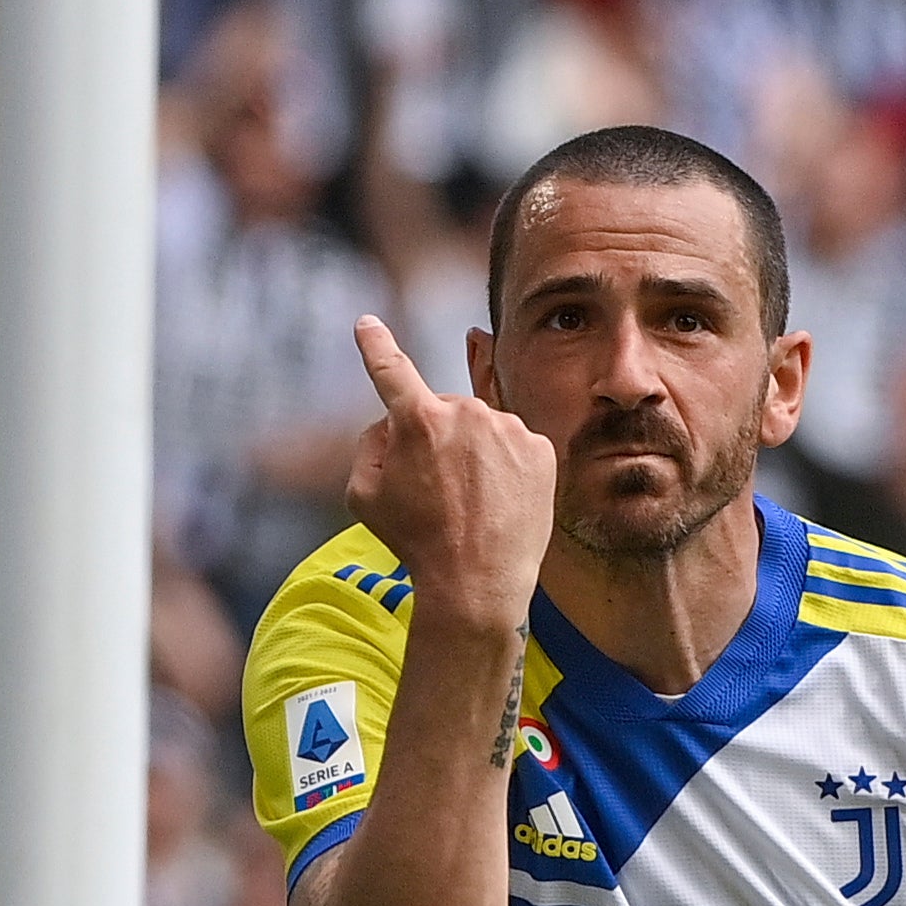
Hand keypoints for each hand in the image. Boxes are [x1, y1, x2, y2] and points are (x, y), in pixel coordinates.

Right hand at [344, 316, 555, 626]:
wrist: (477, 581)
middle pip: (441, 410)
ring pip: (481, 427)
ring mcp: (509, 428)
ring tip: (470, 501)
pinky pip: (514, 446)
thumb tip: (391, 422)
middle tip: (433, 489)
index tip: (368, 324)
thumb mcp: (364, 495)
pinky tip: (498, 500)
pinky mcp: (541, 448)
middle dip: (434, 437)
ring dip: (472, 451)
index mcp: (416, 420)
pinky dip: (505, 466)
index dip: (376, 345)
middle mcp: (466, 412)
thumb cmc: (415, 541)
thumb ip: (370, 445)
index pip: (389, 370)